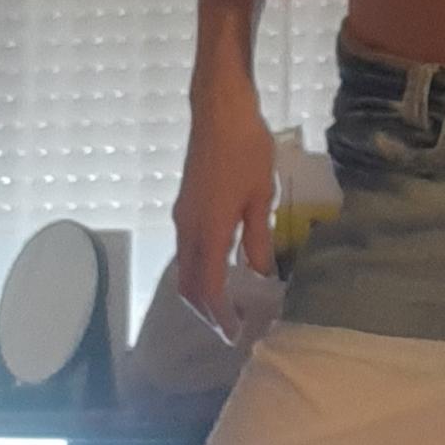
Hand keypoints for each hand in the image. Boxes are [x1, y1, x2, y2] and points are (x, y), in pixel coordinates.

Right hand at [172, 71, 276, 345]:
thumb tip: (261, 273)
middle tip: (227, 328)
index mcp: (207, 230)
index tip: (234, 334)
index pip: (208, 287)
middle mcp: (187, 228)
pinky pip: (187, 250)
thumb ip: (258, 238)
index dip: (220, 315)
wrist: (219, 109)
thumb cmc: (246, 150)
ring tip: (225, 305)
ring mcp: (182, 216)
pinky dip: (199, 269)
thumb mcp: (261, 197)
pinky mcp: (186, 205)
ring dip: (200, 291)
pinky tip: (221, 269)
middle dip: (204, 311)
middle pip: (188, 283)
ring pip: (185, 267)